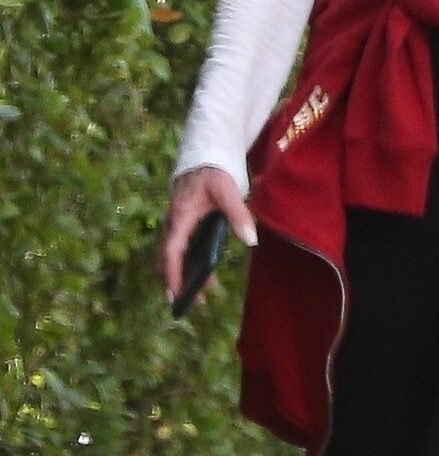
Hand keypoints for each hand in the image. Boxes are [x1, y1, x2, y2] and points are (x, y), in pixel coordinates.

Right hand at [160, 165, 256, 304]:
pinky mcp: (186, 221)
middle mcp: (175, 222)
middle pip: (170, 257)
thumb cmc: (215, 170)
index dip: (172, 273)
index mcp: (181, 216)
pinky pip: (185, 247)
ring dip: (186, 274)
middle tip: (190, 303)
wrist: (206, 151)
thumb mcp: (228, 190)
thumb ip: (238, 215)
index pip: (172, 251)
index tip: (176, 294)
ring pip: (177, 254)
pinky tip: (208, 273)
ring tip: (202, 295)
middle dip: (178, 281)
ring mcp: (179, 222)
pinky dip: (192, 262)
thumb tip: (251, 241)